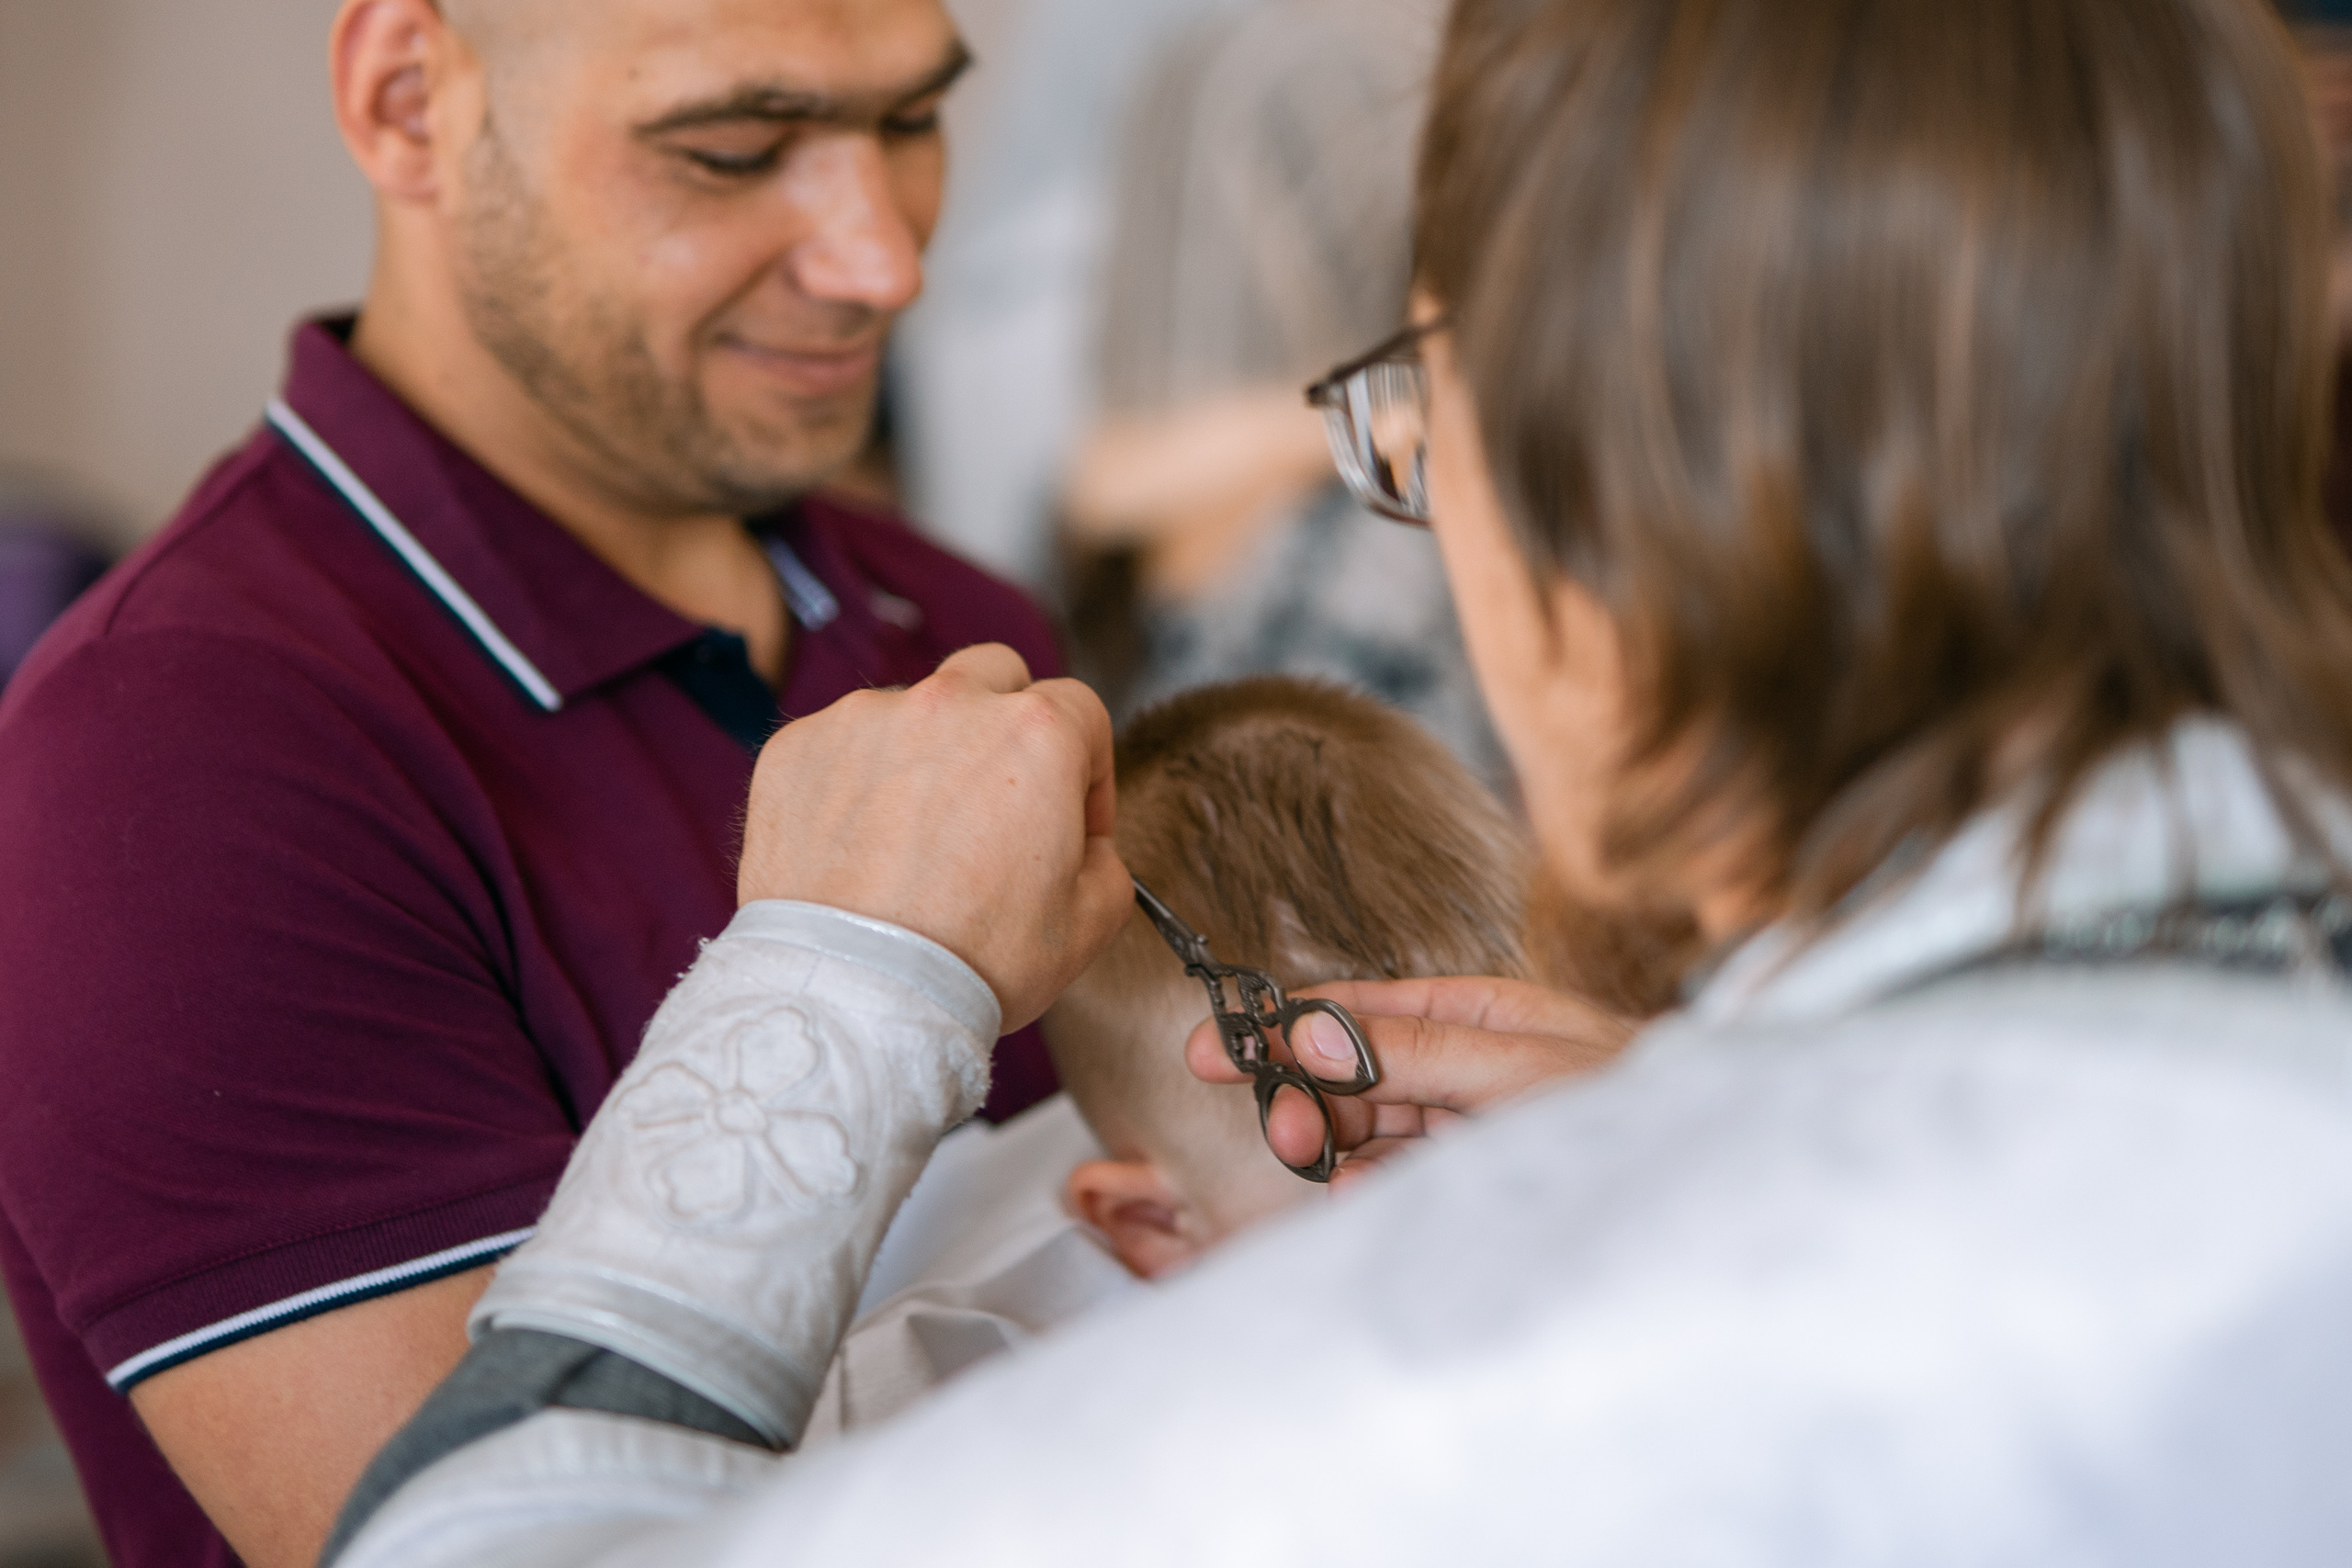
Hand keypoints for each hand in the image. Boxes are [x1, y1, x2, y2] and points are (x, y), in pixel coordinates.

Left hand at [738, 644, 1130, 1028]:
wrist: (856, 997)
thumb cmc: (972, 962)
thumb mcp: (1091, 922)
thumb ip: (1104, 857)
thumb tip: (1080, 842)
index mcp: (1035, 734)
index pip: (1081, 710)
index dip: (1087, 771)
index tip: (1070, 820)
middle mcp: (949, 704)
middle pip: (995, 677)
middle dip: (1005, 725)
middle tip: (995, 802)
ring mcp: (864, 720)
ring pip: (911, 712)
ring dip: (923, 757)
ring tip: (911, 842)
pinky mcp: (797, 748)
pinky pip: (839, 748)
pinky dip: (852, 785)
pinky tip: (858, 851)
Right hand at [1186, 976, 1636, 1186]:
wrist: (1706, 1181)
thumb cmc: (1633, 1105)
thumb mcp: (1521, 1069)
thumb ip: (1412, 1050)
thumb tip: (1311, 1030)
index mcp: (1471, 1012)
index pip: (1352, 1009)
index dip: (1278, 1025)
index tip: (1213, 1048)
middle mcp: (1460, 1065)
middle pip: (1345, 1075)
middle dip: (1306, 1099)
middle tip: (1291, 1135)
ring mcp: (1461, 1125)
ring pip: (1362, 1132)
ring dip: (1335, 1150)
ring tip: (1336, 1173)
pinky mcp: (1466, 1181)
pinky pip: (1393, 1181)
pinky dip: (1367, 1189)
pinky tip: (1365, 1197)